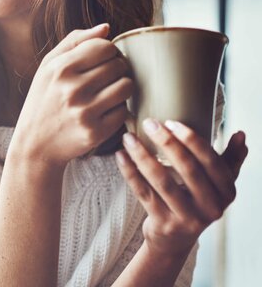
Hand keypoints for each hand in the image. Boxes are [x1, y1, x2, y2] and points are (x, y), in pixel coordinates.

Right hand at [11, 23, 132, 166]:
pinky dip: (118, 109)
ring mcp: (85, 112)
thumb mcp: (48, 66)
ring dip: (122, 87)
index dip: (108, 51)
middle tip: (106, 77)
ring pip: (126, 86)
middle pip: (118, 65)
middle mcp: (73, 89)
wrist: (35, 143)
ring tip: (108, 91)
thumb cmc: (43, 99)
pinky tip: (104, 110)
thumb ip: (75, 42)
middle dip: (117, 68)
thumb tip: (106, 28)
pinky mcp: (96, 132)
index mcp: (61, 68)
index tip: (102, 59)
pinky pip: (124, 111)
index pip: (104, 46)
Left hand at [116, 120, 247, 256]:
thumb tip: (241, 134)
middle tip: (149, 123)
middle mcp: (210, 207)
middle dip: (167, 143)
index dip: (192, 140)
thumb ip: (230, 159)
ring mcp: (187, 218)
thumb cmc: (196, 202)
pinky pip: (143, 193)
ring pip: (162, 181)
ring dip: (143, 156)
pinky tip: (120, 156)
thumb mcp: (218, 184)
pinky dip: (130, 172)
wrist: (175, 239)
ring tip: (128, 137)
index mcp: (226, 192)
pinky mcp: (163, 223)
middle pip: (188, 170)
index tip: (171, 122)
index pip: (211, 162)